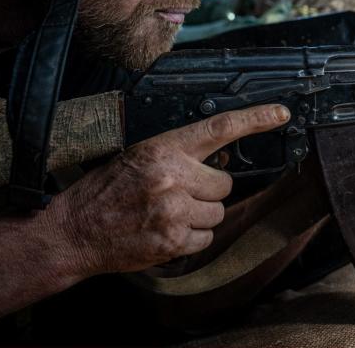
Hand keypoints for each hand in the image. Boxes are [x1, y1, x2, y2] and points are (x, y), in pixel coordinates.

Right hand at [51, 103, 290, 274]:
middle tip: (181, 194)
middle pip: (225, 184)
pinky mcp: (172, 241)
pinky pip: (205, 238)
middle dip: (210, 191)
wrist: (74, 230)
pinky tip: (165, 231)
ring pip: (217, 213)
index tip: (281, 114)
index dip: (255, 119)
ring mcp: (174, 211)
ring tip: (168, 214)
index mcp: (164, 149)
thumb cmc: (105, 191)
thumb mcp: (140, 157)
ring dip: (200, 216)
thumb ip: (179, 156)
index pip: (220, 127)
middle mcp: (173, 177)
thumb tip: (220, 162)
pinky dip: (191, 238)